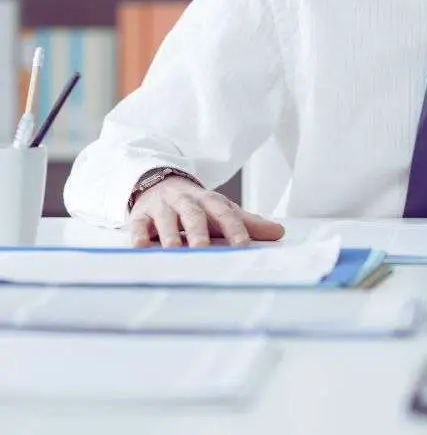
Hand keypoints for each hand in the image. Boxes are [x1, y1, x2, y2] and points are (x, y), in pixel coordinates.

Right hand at [128, 177, 284, 247]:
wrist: (160, 183)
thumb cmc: (196, 205)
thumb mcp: (220, 210)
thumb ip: (247, 223)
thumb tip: (279, 232)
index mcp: (209, 201)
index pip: (224, 213)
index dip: (234, 228)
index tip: (243, 246)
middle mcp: (186, 202)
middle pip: (194, 215)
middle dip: (198, 231)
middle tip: (203, 248)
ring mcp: (162, 207)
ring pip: (166, 220)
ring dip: (169, 235)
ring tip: (174, 251)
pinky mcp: (141, 215)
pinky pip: (138, 225)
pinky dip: (139, 236)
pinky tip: (141, 246)